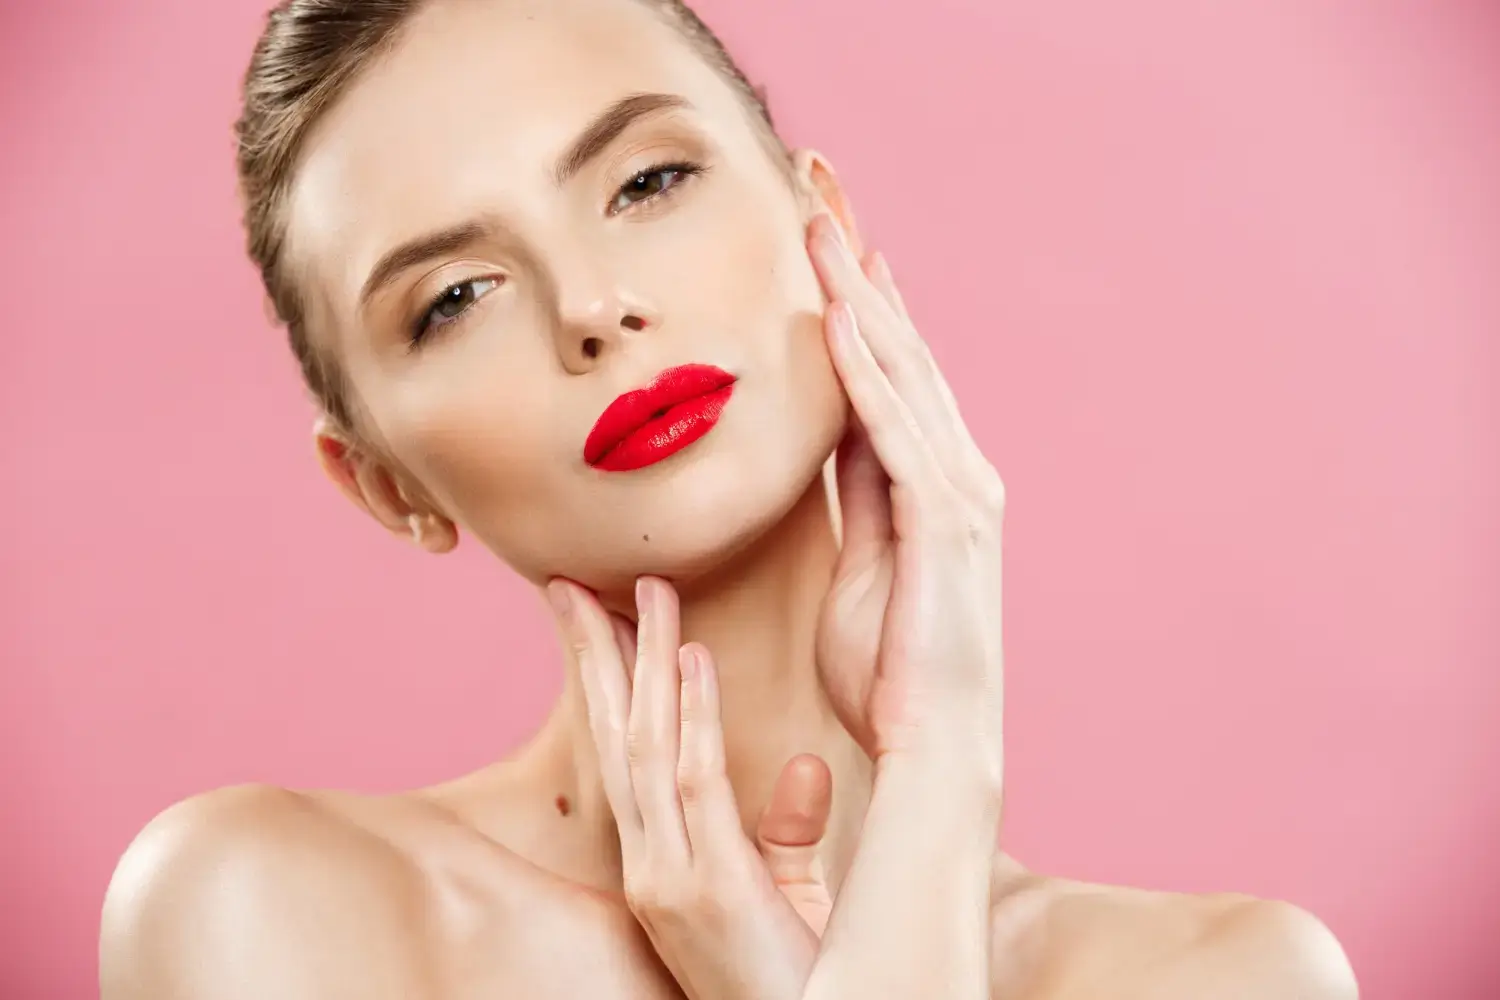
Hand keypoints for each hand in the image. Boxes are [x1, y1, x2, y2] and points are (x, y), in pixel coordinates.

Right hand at [548, 575, 834, 999]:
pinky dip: (693, 715)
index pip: (621, 753)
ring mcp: (668, 875)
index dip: (606, 683)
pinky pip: (697, 781)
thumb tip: (804, 766)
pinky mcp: (706, 887)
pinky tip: (691, 659)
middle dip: (597, 655)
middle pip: (614, 737)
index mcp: (657, 861)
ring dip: (643, 663)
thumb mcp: (787, 896)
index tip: (595, 618)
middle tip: (574, 583)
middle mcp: (649, 862)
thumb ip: (786, 831)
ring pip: (646, 745)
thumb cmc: (794, 979)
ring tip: (646, 592)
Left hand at [809, 215, 1005, 781]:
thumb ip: (856, 494)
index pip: (893, 375)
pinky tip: (837, 316)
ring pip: (902, 372)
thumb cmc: (890, 670)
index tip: (831, 243)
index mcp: (934, 484)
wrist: (932, 745)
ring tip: (822, 226)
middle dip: (860, 272)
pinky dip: (865, 370)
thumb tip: (836, 434)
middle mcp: (958, 472)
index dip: (862, 304)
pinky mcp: (945, 520)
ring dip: (859, 296)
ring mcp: (959, 492)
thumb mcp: (861, 562)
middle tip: (824, 197)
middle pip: (902, 351)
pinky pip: (894, 428)